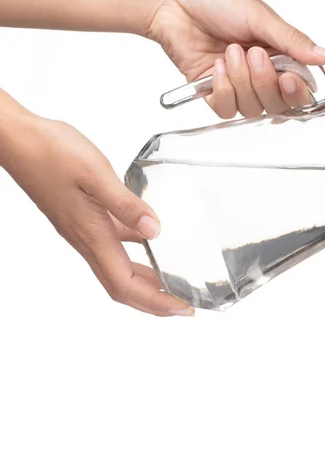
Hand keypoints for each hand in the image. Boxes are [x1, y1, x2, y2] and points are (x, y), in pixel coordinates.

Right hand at [0, 113, 193, 316]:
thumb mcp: (95, 174)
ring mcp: (82, 230)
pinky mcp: (82, 218)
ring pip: (116, 269)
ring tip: (170, 284)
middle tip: (182, 306)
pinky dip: (133, 253)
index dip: (156, 301)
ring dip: (144, 282)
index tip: (182, 308)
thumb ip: (125, 205)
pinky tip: (148, 241)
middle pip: (122, 286)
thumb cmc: (49, 152)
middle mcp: (86, 239)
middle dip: (153, 302)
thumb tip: (154, 230)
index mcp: (92, 234)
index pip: (126, 284)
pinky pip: (111, 246)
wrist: (16, 140)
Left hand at [145, 0, 324, 117]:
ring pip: (252, 109)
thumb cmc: (215, 0)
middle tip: (253, 54)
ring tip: (229, 53)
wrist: (174, 1)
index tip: (289, 79)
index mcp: (279, 56)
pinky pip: (228, 110)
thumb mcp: (261, 18)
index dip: (296, 92)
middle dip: (265, 82)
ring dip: (241, 81)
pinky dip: (222, 89)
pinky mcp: (214, 94)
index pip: (298, 90)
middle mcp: (261, 75)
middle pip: (277, 105)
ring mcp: (238, 86)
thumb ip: (293, 42)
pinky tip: (215, 66)